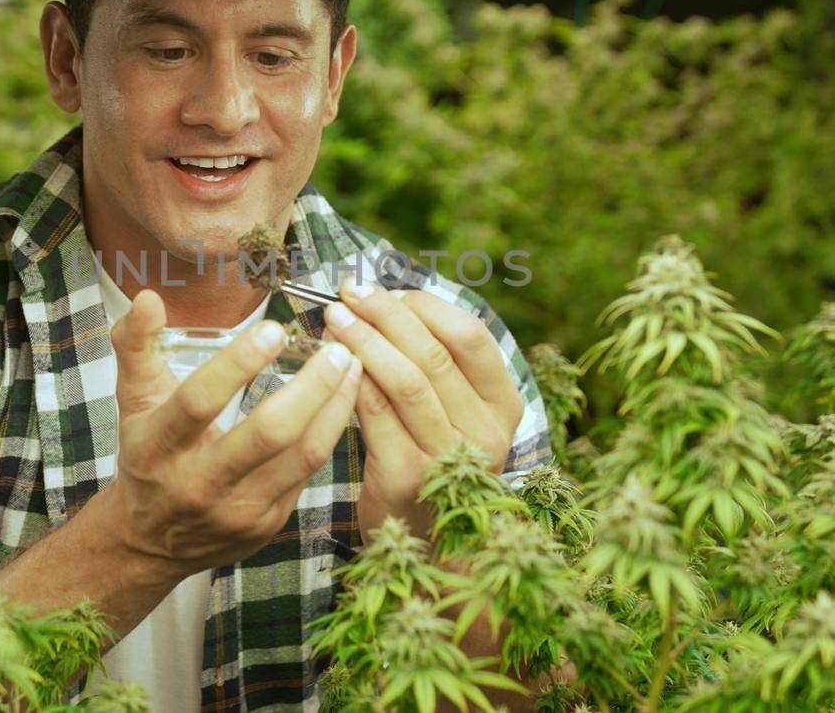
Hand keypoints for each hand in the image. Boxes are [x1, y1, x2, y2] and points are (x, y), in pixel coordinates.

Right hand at [106, 289, 362, 578]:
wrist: (149, 542)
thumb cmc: (147, 456)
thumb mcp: (133, 402)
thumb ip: (136, 345)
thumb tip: (148, 297)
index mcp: (160, 446)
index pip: (200, 401)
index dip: (237, 364)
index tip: (273, 329)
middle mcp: (199, 483)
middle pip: (266, 434)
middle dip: (310, 387)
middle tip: (336, 349)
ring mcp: (238, 509)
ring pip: (301, 455)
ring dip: (334, 407)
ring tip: (352, 366)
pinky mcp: (267, 524)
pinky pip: (309, 473)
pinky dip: (331, 432)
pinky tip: (344, 400)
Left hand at [321, 282, 524, 545]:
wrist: (427, 545)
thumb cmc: (432, 462)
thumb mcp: (455, 416)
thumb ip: (436, 366)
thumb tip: (388, 299)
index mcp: (505, 406)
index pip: (472, 336)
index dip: (426, 306)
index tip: (388, 290)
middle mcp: (487, 432)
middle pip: (434, 354)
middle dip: (386, 314)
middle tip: (349, 292)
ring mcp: (449, 457)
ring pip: (405, 380)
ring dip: (364, 340)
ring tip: (334, 317)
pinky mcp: (408, 475)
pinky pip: (374, 412)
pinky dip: (350, 379)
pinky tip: (329, 361)